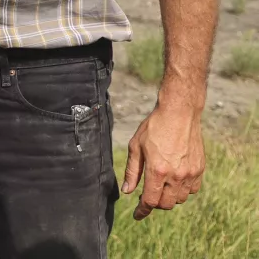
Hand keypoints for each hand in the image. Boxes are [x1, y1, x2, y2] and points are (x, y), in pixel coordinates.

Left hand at [122, 102, 204, 219]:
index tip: (137, 215)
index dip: (142, 210)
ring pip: (180, 199)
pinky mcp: (200, 169)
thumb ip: (132, 172)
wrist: (179, 113)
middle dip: (155, 203)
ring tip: (160, 185)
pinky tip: (175, 180)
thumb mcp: (136, 147)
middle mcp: (176, 175)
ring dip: (169, 197)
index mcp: (157, 170)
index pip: (150, 201)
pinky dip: (183, 190)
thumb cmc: (154, 127)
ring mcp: (190, 173)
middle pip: (166, 204)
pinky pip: (192, 190)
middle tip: (147, 194)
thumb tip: (127, 191)